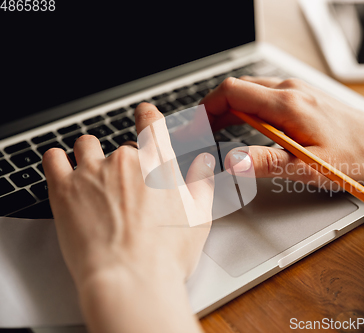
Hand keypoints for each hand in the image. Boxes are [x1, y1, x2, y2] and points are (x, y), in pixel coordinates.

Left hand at [43, 103, 212, 332]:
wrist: (130, 279)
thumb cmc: (166, 254)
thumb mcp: (199, 217)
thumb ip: (201, 183)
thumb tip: (203, 163)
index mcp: (158, 163)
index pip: (150, 121)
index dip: (147, 114)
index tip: (144, 114)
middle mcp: (125, 160)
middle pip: (122, 146)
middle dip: (125, 161)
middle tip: (128, 187)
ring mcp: (92, 172)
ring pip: (86, 146)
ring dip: (91, 155)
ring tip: (95, 178)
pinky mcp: (64, 189)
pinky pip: (53, 159)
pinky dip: (57, 159)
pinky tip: (63, 167)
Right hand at [202, 77, 363, 188]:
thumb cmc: (353, 157)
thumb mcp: (310, 167)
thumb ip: (268, 163)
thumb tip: (233, 161)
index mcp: (288, 104)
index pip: (232, 92)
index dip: (206, 108)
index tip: (194, 128)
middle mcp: (289, 90)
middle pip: (236, 88)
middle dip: (212, 109)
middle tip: (199, 134)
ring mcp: (295, 90)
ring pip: (248, 90)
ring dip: (227, 109)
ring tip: (214, 132)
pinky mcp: (300, 96)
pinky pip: (262, 95)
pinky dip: (244, 108)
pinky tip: (242, 126)